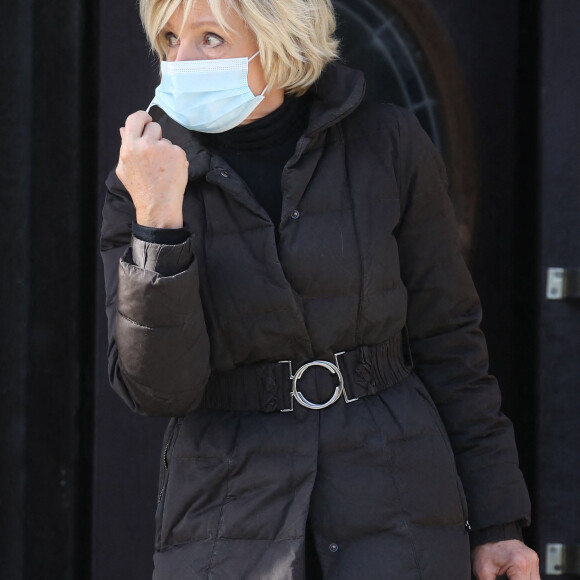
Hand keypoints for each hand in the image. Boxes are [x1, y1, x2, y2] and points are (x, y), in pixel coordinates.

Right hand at [116, 110, 188, 227]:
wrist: (158, 204)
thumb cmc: (140, 188)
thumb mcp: (124, 168)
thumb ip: (124, 146)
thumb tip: (123, 129)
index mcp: (130, 146)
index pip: (135, 119)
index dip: (142, 117)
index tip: (146, 119)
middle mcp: (146, 145)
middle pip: (154, 126)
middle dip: (155, 135)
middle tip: (155, 152)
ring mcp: (164, 148)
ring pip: (166, 140)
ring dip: (165, 150)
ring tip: (162, 168)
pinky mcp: (178, 154)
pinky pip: (176, 150)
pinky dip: (175, 158)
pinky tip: (170, 171)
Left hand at [472, 540, 539, 578]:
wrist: (487, 535)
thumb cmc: (484, 550)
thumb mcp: (483, 572)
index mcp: (519, 564)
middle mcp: (530, 560)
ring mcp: (533, 559)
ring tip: (510, 578)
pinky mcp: (533, 559)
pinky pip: (534, 577)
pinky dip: (526, 579)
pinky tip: (516, 578)